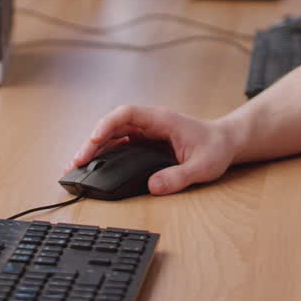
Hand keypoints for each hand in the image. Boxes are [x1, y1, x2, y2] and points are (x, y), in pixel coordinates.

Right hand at [67, 105, 236, 195]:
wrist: (225, 143)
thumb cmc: (216, 148)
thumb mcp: (203, 166)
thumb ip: (179, 176)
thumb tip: (153, 186)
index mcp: (162, 120)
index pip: (127, 114)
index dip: (107, 124)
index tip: (94, 138)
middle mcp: (150, 124)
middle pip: (112, 126)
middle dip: (92, 142)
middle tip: (76, 162)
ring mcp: (145, 133)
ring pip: (112, 136)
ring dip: (94, 149)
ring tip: (75, 167)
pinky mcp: (144, 144)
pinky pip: (119, 146)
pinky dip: (103, 155)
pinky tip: (91, 168)